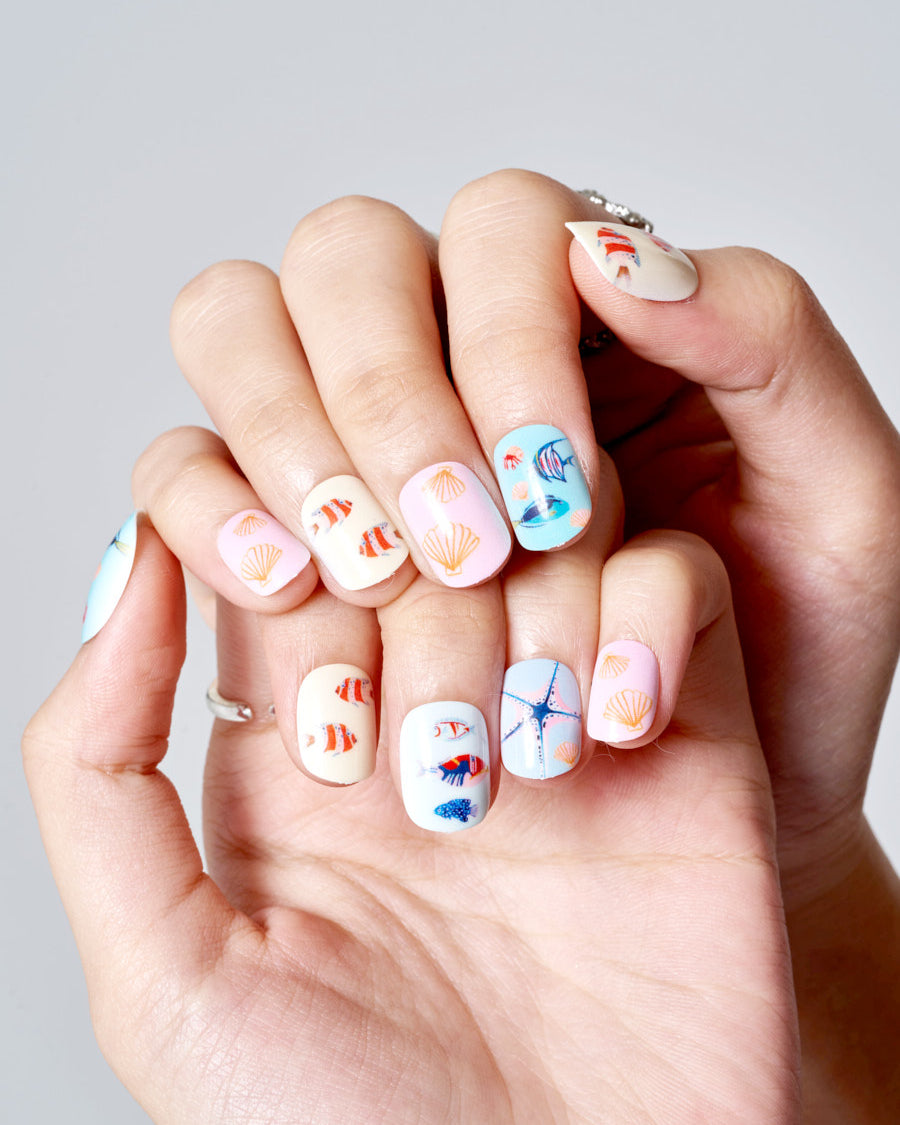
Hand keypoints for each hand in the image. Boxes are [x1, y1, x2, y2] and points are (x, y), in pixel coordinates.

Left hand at [24, 518, 798, 1123]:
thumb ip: (101, 772)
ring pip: (540, 516)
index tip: (289, 596)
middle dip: (399, 587)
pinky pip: (676, 578)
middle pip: (403, 498)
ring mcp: (556, 691)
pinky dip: (645, 625)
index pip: (259, 516)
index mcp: (296, 729)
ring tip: (524, 768)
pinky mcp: (681, 717)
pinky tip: (616, 736)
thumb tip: (130, 569)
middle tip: (419, 732)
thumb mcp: (170, 977)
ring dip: (523, 615)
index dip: (261, 512)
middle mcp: (424, 685)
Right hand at [138, 173, 899, 891]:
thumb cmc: (786, 653)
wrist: (718, 802)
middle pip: (349, 258)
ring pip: (244, 326)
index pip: (499, 229)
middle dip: (389, 390)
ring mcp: (356, 439)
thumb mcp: (839, 495)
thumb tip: (614, 251)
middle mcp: (456, 356)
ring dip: (286, 430)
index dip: (503, 336)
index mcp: (589, 321)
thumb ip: (767, 343)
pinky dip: (205, 503)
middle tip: (455, 547)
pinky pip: (184, 465)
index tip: (545, 492)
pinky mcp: (286, 533)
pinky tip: (282, 586)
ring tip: (367, 573)